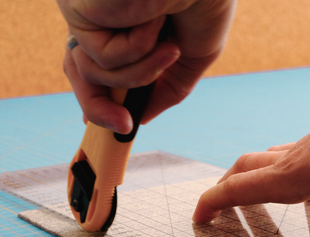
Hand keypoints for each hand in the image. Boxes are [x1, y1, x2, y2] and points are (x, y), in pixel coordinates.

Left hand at [57, 0, 235, 132]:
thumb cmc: (206, 3)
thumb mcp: (190, 59)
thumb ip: (165, 90)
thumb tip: (138, 119)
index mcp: (120, 27)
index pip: (97, 68)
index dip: (101, 99)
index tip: (119, 123)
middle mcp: (99, 19)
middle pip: (81, 77)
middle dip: (100, 110)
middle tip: (124, 126)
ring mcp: (86, 13)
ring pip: (95, 75)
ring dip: (141, 72)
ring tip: (170, 48)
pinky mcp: (78, 8)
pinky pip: (102, 59)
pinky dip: (137, 50)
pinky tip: (154, 20)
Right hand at [193, 81, 309, 236]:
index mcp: (292, 174)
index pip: (238, 188)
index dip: (213, 204)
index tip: (198, 219)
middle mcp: (296, 158)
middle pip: (246, 170)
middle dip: (227, 190)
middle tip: (220, 210)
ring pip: (269, 162)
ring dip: (254, 180)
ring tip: (256, 201)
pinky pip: (297, 158)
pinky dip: (288, 174)